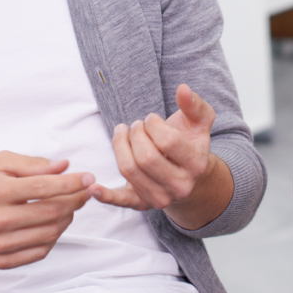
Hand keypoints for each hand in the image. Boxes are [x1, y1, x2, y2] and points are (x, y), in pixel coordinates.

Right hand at [0, 150, 93, 268]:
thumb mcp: (0, 163)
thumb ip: (33, 163)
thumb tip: (64, 166)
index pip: (44, 187)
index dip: (72, 183)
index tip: (89, 178)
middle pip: (51, 212)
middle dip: (75, 200)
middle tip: (86, 192)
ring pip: (49, 233)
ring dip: (68, 218)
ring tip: (71, 206)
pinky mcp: (0, 261)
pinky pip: (40, 251)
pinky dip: (54, 237)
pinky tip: (56, 223)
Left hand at [91, 84, 215, 211]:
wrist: (189, 177)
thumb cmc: (190, 143)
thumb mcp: (199, 122)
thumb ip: (194, 104)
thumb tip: (182, 89)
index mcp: (196, 164)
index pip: (167, 141)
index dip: (154, 124)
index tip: (151, 119)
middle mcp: (180, 186)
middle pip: (146, 157)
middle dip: (135, 134)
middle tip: (136, 125)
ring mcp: (161, 198)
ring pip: (129, 170)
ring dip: (119, 146)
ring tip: (123, 134)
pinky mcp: (141, 204)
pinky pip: (121, 202)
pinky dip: (105, 195)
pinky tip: (93, 187)